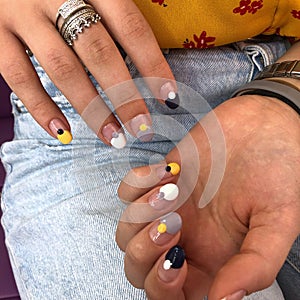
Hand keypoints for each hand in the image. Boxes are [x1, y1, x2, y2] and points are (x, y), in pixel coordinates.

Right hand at [0, 0, 175, 145]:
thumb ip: (112, 16)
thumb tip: (141, 60)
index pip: (131, 28)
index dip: (153, 65)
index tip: (168, 97)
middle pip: (99, 53)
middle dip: (125, 96)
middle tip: (142, 128)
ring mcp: (21, 13)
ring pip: (63, 69)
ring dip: (91, 109)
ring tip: (112, 137)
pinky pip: (17, 75)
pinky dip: (40, 107)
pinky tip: (62, 132)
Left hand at [116, 95, 299, 298]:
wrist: (264, 124)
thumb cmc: (278, 170)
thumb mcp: (278, 220)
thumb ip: (256, 264)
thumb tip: (223, 299)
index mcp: (214, 257)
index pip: (172, 294)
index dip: (162, 289)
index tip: (176, 261)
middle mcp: (187, 237)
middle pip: (139, 267)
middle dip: (145, 250)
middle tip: (175, 221)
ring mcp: (169, 208)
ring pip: (127, 232)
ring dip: (140, 214)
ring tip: (173, 190)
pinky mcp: (159, 180)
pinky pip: (127, 192)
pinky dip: (136, 184)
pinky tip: (167, 171)